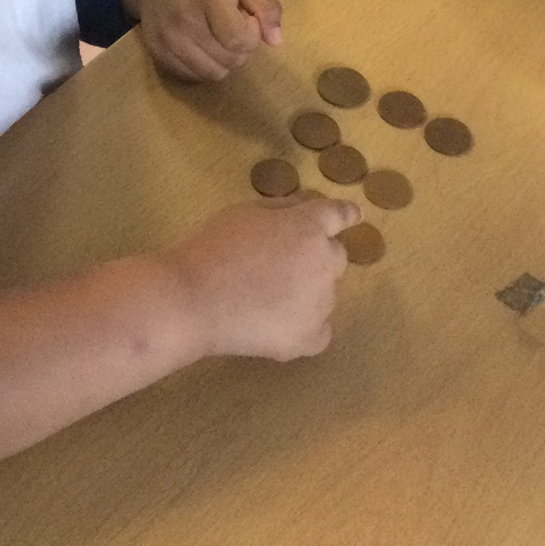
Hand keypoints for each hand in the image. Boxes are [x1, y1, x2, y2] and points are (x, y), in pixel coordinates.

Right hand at [122, 0, 282, 80]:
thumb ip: (265, 6)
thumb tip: (276, 41)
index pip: (241, 40)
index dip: (251, 34)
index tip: (244, 19)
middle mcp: (184, 20)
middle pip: (230, 60)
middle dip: (239, 48)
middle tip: (230, 27)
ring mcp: (168, 40)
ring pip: (213, 74)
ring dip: (223, 61)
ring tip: (216, 39)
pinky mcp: (158, 54)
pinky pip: (193, 78)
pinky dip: (203, 67)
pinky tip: (200, 46)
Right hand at [158, 197, 360, 360]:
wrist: (191, 300)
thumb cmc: (210, 248)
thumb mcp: (243, 211)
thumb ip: (281, 208)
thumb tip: (306, 207)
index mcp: (308, 227)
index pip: (339, 215)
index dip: (345, 215)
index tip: (353, 217)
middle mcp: (324, 263)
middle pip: (337, 256)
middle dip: (317, 256)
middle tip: (280, 264)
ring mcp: (320, 304)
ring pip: (326, 294)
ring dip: (308, 291)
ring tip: (265, 299)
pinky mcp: (308, 338)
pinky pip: (322, 331)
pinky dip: (308, 328)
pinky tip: (281, 326)